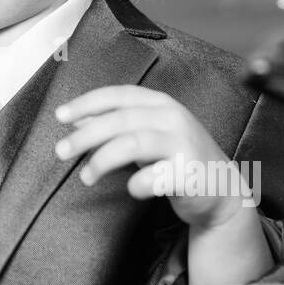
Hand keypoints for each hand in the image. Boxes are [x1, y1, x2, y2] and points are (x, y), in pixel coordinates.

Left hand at [54, 85, 250, 230]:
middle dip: (85, 136)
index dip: (87, 103)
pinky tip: (132, 189)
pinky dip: (135, 185)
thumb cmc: (178, 158)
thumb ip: (117, 125)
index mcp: (161, 104)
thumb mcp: (148, 134)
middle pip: (119, 121)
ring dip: (101, 161)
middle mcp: (173, 118)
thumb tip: (79, 120)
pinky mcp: (189, 173)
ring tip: (86, 176)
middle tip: (61, 151)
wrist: (222, 189)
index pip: (118, 95)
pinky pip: (152, 178)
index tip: (61, 116)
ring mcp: (183, 144)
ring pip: (131, 144)